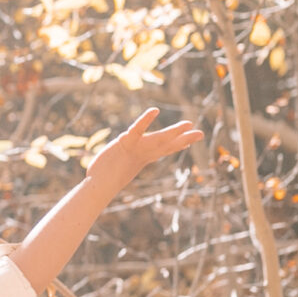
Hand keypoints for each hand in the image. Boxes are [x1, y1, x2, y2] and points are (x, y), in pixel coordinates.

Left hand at [84, 107, 202, 194]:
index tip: (189, 140)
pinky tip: (154, 110)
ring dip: (174, 132)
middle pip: (166, 145)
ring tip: (189, 125)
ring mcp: (135, 148)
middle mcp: (142, 153)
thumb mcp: (116, 170)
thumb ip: (117, 169)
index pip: (163, 150)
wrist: (97, 186)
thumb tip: (116, 174)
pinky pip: (138, 129)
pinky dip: (145, 120)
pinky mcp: (125, 142)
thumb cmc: (103, 179)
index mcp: (141, 158)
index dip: (176, 145)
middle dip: (183, 139)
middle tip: (200, 133)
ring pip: (159, 139)